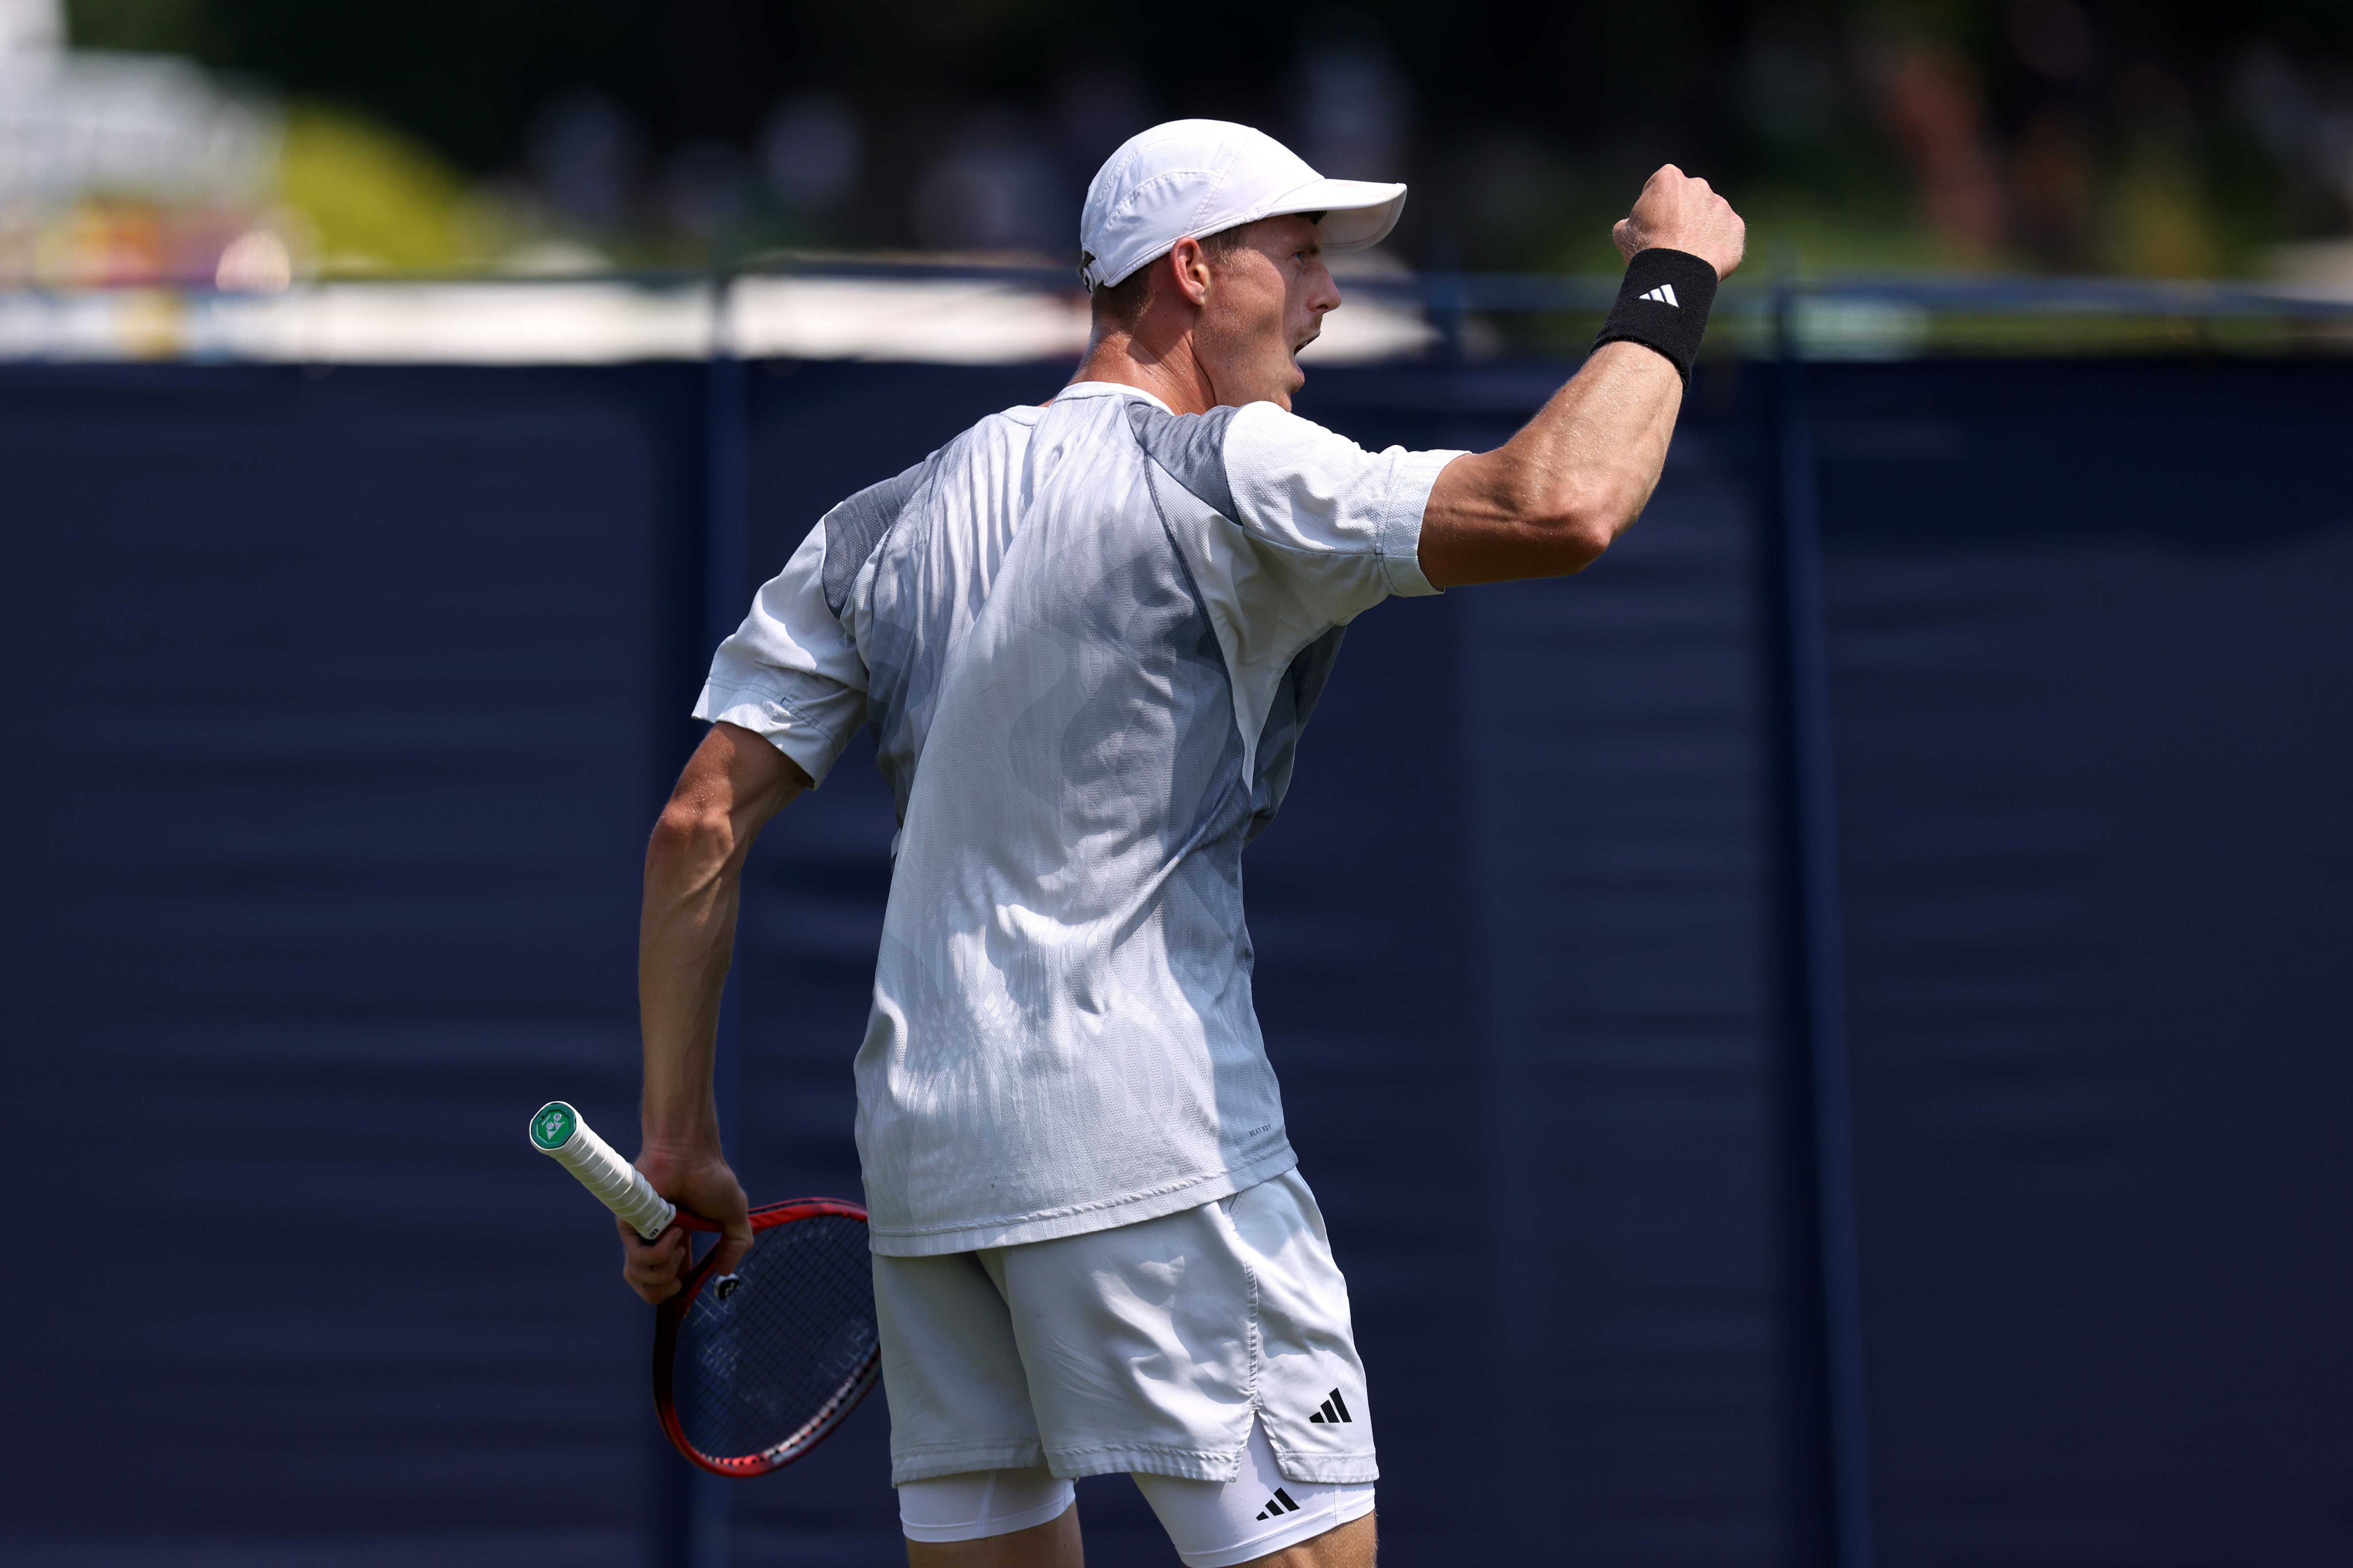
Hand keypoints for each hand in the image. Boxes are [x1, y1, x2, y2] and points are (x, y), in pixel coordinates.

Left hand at [619, 1143, 752, 1304]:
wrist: (691, 1154)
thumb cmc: (710, 1177)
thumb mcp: (734, 1215)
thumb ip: (736, 1244)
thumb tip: (724, 1272)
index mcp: (676, 1239)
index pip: (666, 1276)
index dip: (672, 1291)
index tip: (685, 1291)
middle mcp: (655, 1239)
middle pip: (645, 1285)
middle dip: (662, 1292)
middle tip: (677, 1280)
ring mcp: (641, 1234)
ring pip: (638, 1277)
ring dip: (663, 1273)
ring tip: (677, 1250)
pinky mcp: (628, 1226)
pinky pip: (638, 1258)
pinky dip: (661, 1253)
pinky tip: (675, 1233)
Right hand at [1612, 165, 1746, 279]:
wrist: (1676, 273)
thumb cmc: (1646, 249)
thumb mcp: (1623, 231)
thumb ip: (1633, 219)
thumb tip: (1634, 224)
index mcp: (1669, 178)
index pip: (1662, 185)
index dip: (1656, 205)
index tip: (1652, 223)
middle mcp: (1698, 185)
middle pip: (1689, 197)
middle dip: (1683, 213)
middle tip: (1672, 238)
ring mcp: (1720, 205)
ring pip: (1710, 214)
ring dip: (1701, 228)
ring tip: (1689, 252)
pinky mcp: (1736, 225)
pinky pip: (1726, 232)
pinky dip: (1718, 243)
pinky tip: (1704, 258)